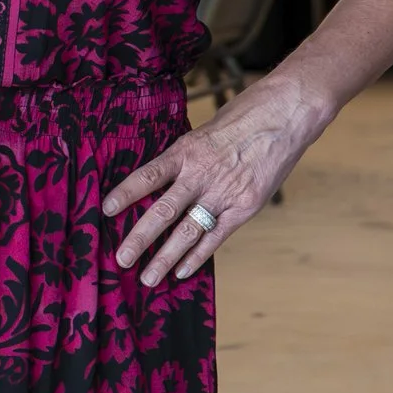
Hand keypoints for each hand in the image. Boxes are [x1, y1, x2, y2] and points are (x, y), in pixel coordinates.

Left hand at [104, 77, 322, 287]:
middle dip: (139, 238)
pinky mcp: (245, 206)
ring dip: (165, 258)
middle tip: (121, 260)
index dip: (126, 192)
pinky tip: (182, 271)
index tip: (106, 210)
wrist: (286, 114)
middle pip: (163, 211)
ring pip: (188, 231)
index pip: (149, 175)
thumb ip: (186, 156)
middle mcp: (201, 174)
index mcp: (186, 151)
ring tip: (148, 278)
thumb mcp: (205, 130)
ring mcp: (224, 193)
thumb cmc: (245, 115)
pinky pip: (216, 236)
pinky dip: (198, 255)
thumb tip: (163, 177)